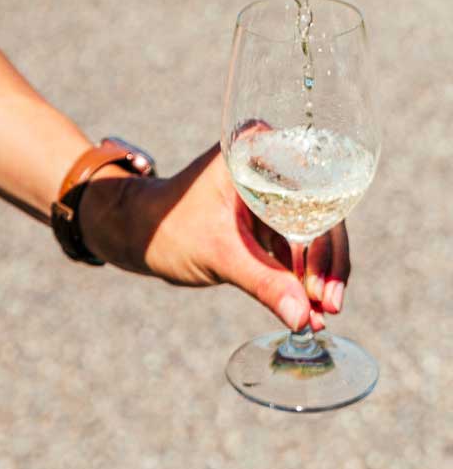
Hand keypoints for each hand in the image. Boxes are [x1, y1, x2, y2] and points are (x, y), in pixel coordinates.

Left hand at [79, 143, 349, 331]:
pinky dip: (302, 276)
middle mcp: (270, 159)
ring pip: (314, 232)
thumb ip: (263, 283)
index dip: (326, 244)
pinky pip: (298, 243)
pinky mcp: (268, 212)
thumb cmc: (169, 228)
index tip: (325, 287)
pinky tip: (311, 311)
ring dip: (317, 275)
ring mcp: (271, 186)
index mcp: (257, 149)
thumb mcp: (219, 254)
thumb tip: (304, 318)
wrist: (139, 232)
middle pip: (321, 213)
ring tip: (322, 316)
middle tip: (329, 307)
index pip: (314, 194)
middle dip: (325, 264)